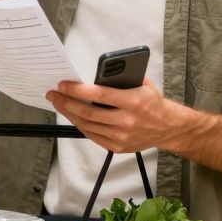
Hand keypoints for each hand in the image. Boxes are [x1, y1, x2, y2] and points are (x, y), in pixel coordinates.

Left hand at [46, 79, 188, 153]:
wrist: (167, 128)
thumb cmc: (152, 102)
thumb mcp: (142, 84)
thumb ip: (122, 78)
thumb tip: (97, 73)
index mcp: (133, 101)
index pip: (99, 95)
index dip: (77, 90)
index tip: (63, 84)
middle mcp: (126, 121)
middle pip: (88, 112)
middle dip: (66, 102)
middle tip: (53, 94)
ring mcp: (121, 136)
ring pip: (87, 125)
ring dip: (69, 114)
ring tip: (59, 103)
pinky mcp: (117, 147)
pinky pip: (92, 135)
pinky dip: (80, 125)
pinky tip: (72, 116)